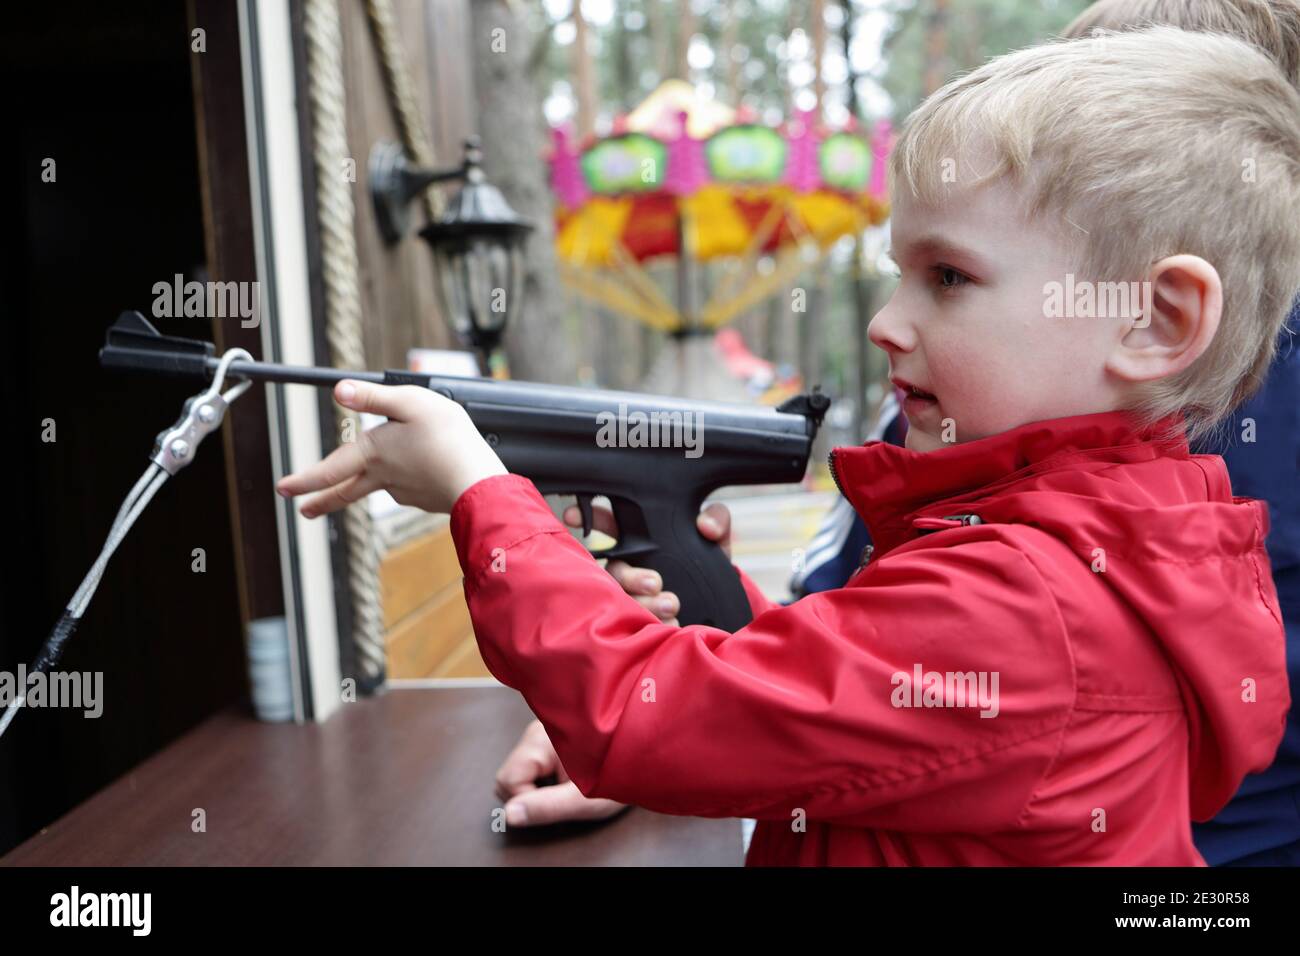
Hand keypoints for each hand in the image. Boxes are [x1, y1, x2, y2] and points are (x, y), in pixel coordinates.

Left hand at [275, 380, 505, 516]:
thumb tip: (340, 390)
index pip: (328, 471)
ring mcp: (405, 492)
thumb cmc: (448, 438)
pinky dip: (413, 480)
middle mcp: (383, 477)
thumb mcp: (411, 403)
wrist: (479, 481)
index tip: (284, 488)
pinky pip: (411, 487)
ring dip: (375, 482)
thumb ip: (375, 397)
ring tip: (389, 469)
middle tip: (304, 511)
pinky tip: (429, 470)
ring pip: (381, 487)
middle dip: (321, 502)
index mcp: (373, 453)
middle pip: (345, 492)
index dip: (303, 480)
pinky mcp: (426, 499)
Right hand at [494, 719, 626, 826]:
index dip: (529, 800)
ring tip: (568, 788)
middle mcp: (536, 732)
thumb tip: (509, 815)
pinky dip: (544, 781)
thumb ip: (546, 807)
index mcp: (541, 739)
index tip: (558, 801)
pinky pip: (531, 768)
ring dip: (539, 789)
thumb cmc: (617, 777)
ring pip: (519, 773)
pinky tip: (566, 781)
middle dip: (532, 795)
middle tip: (564, 795)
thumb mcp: (584, 800)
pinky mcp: (548, 742)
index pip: (508, 779)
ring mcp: (541, 735)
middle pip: (509, 776)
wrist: (644, 759)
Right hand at [562, 501, 731, 625]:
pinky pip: (636, 624)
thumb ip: (717, 519)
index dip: (589, 516)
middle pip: (614, 569)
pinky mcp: (642, 621)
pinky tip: (673, 625)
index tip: (572, 514)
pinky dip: (654, 624)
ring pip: (624, 599)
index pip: (610, 525)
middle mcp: (632, 568)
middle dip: (629, 576)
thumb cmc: (708, 566)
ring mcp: (634, 596)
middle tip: (654, 582)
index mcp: (643, 541)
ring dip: (646, 603)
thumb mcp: (717, 540)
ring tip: (673, 605)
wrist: (724, 609)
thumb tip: (705, 526)